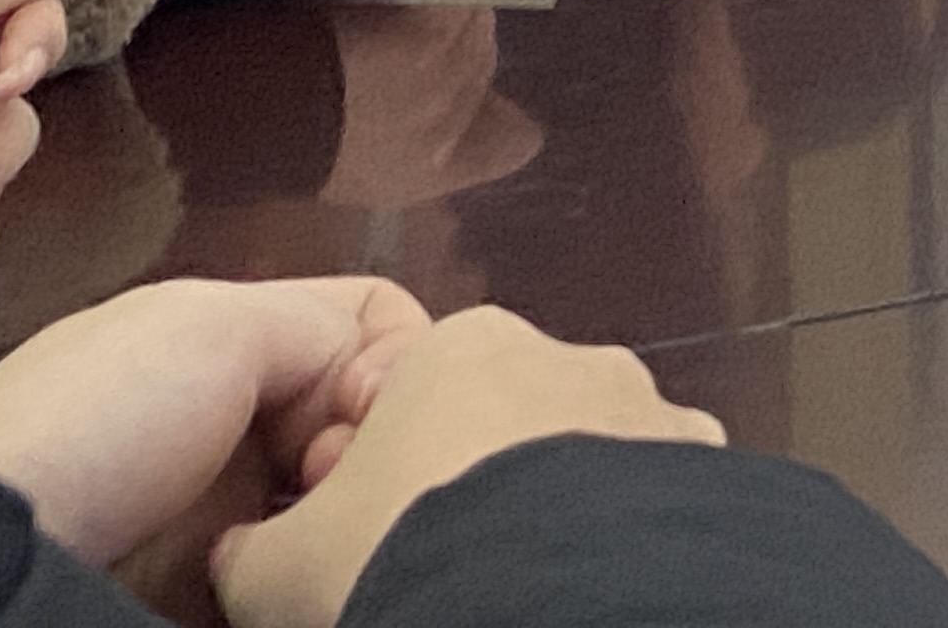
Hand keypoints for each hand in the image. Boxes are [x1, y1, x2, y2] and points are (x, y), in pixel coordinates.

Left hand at [0, 273, 430, 576]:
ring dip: (350, 507)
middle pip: (363, 413)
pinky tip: (294, 576)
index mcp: (230, 340)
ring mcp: (223, 513)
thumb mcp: (208, 325)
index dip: (391, 356)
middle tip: (332, 478)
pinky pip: (298, 571)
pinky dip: (315, 570)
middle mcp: (235, 419)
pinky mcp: (213, 592)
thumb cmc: (97, 423)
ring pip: (341, 495)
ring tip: (316, 532)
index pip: (368, 324)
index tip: (359, 407)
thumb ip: (320, 325)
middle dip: (376, 438)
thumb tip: (382, 382)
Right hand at [210, 306, 725, 627]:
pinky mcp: (707, 471)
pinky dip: (627, 545)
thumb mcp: (280, 564)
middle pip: (505, 428)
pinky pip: (660, 508)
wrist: (541, 599)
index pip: (412, 398)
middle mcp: (567, 357)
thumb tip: (241, 559)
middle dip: (479, 491)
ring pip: (590, 466)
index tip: (369, 541)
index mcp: (461, 348)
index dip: (381, 476)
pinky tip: (593, 593)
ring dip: (563, 516)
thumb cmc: (402, 554)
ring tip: (525, 591)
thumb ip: (253, 548)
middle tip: (448, 570)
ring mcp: (648, 411)